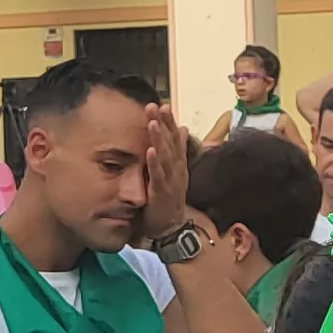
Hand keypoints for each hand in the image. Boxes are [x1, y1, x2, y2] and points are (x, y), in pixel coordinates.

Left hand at [135, 105, 192, 241]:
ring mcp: (171, 181)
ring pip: (166, 157)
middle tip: (156, 106)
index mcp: (178, 163)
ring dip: (160, 139)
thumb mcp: (174, 172)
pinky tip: (150, 151)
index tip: (163, 104)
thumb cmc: (169, 198)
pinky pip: (159, 176)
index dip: (169, 122)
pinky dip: (155, 163)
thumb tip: (183, 129)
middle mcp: (177, 169)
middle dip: (164, 124)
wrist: (170, 228)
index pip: (175, 138)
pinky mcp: (162, 193)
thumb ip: (177, 151)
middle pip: (171, 143)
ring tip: (152, 123)